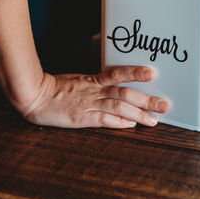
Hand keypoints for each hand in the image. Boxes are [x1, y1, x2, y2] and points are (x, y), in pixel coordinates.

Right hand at [15, 66, 170, 128]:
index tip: (153, 74)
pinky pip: (103, 120)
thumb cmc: (55, 89)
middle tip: (165, 104)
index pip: (118, 74)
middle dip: (146, 99)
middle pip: (124, 93)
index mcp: (92, 81)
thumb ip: (96, 85)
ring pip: (118, 106)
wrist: (34, 96)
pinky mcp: (81, 118)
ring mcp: (88, 104)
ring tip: (154, 119)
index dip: (135, 73)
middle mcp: (93, 91)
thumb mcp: (77, 82)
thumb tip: (116, 89)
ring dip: (138, 113)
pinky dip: (119, 122)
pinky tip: (131, 125)